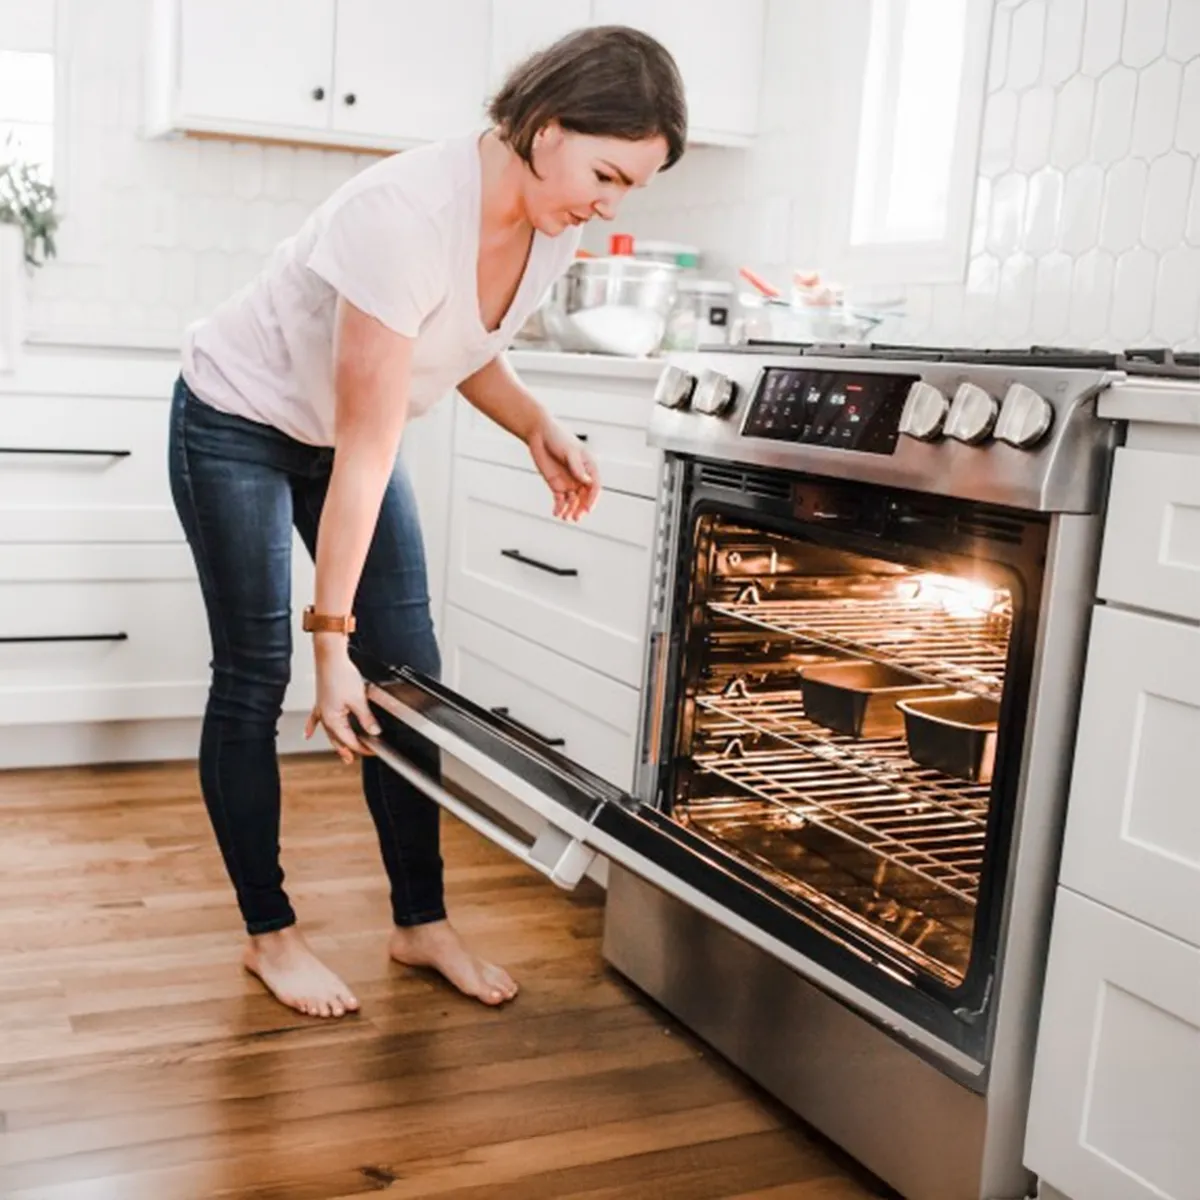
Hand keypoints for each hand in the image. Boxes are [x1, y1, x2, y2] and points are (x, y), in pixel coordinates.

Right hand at [306, 640, 380, 763]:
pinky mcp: (321, 701)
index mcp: (333, 719)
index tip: (374, 749)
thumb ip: (366, 718)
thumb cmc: (340, 675)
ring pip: (329, 732)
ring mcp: (322, 709)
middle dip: (348, 750)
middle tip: (355, 759)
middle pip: (338, 739)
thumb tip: (374, 731)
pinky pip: (315, 719)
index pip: (351, 740)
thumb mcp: (359, 700)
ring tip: (342, 753)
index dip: (364, 747)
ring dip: (336, 743)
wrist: (330, 658)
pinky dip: (312, 727)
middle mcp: (325, 717)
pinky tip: (308, 735)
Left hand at [526, 416, 600, 520]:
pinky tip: (557, 513)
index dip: (592, 499)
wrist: (540, 433)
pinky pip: (560, 499)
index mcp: (589, 467)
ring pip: (573, 501)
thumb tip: (587, 482)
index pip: (594, 486)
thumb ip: (577, 467)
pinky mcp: (556, 484)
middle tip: (575, 518)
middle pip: (584, 497)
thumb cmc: (558, 437)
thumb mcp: (569, 451)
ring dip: (570, 510)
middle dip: (581, 509)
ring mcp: (569, 481)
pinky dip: (559, 507)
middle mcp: (580, 476)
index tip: (587, 509)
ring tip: (565, 518)